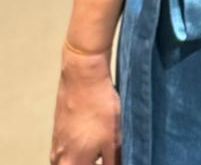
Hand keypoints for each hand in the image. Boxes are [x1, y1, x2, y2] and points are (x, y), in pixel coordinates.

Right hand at [50, 46, 121, 164]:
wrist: (83, 76)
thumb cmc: (100, 108)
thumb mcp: (113, 139)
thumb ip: (113, 161)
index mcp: (72, 164)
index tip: (111, 159)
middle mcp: (59, 160)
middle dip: (92, 162)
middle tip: (107, 156)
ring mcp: (56, 146)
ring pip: (69, 163)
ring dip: (84, 160)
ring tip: (101, 152)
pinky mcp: (57, 134)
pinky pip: (66, 153)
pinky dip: (78, 153)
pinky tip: (91, 143)